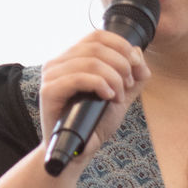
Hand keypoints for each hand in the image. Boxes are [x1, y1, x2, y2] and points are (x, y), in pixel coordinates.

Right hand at [38, 29, 149, 165]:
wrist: (78, 152)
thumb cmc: (94, 123)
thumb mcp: (120, 96)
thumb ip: (133, 76)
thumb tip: (139, 53)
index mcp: (72, 58)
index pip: (97, 35)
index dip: (121, 45)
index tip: (135, 64)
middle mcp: (58, 62)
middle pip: (96, 46)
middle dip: (121, 64)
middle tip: (128, 84)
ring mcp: (51, 75)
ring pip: (90, 61)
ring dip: (113, 78)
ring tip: (118, 95)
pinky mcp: (49, 91)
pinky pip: (78, 77)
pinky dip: (99, 84)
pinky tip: (108, 97)